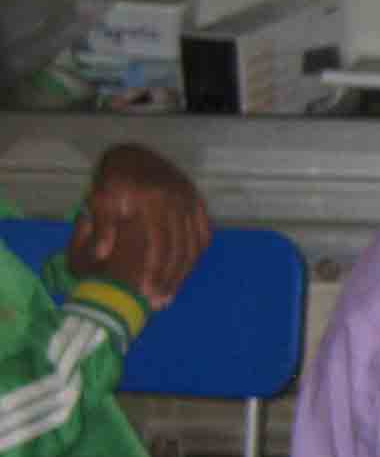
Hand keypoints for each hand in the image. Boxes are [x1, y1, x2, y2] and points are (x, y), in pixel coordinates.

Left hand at [66, 143, 210, 309]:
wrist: (134, 154)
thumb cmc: (113, 179)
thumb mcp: (98, 197)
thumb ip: (100, 225)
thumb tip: (102, 254)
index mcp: (154, 200)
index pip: (161, 244)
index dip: (156, 271)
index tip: (148, 293)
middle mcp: (178, 201)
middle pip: (180, 249)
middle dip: (171, 278)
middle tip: (161, 302)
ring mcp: (191, 200)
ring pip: (195, 244)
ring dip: (184, 271)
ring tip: (171, 293)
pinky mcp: (197, 201)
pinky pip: (204, 232)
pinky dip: (197, 253)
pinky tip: (187, 269)